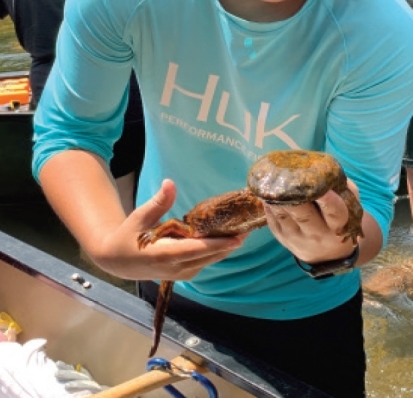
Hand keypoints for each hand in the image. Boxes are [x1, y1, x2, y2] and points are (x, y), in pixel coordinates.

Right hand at [94, 179, 245, 280]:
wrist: (118, 261)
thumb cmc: (128, 236)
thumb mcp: (140, 217)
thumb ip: (158, 202)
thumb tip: (170, 183)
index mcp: (164, 254)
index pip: (196, 250)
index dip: (218, 245)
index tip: (237, 238)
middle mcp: (176, 268)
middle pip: (209, 256)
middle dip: (230, 243)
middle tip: (250, 227)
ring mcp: (181, 273)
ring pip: (210, 260)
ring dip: (227, 247)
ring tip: (245, 229)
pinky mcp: (185, 272)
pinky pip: (205, 261)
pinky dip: (218, 250)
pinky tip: (229, 237)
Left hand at [263, 181, 360, 263]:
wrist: (328, 254)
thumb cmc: (338, 221)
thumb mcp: (349, 206)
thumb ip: (342, 188)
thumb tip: (326, 167)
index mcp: (338, 226)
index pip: (334, 212)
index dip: (328, 200)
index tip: (321, 186)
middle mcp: (317, 235)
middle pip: (303, 214)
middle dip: (294, 195)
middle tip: (286, 175)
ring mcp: (297, 238)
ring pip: (283, 216)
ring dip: (276, 197)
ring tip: (270, 179)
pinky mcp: (282, 238)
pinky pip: (272, 220)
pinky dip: (267, 204)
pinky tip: (265, 191)